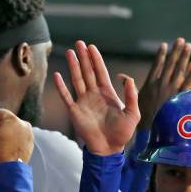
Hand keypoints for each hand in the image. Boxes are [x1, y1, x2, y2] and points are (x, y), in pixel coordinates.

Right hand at [0, 108, 33, 163]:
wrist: (10, 169)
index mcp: (13, 119)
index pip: (0, 112)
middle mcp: (25, 124)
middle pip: (9, 120)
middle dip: (2, 126)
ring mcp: (30, 133)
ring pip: (14, 127)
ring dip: (9, 132)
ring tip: (4, 144)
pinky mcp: (31, 141)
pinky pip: (20, 135)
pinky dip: (15, 139)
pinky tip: (10, 147)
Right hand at [54, 41, 139, 155]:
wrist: (109, 149)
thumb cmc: (123, 133)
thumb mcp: (133, 114)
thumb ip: (132, 96)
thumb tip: (126, 78)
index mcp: (108, 94)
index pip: (101, 73)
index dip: (96, 60)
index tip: (92, 47)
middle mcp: (94, 95)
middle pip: (88, 72)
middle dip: (84, 58)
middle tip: (79, 43)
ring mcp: (84, 102)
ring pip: (77, 80)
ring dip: (73, 66)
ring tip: (70, 52)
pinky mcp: (75, 111)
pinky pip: (67, 96)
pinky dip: (61, 86)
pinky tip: (57, 75)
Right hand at [137, 39, 190, 129]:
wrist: (151, 132)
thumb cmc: (142, 118)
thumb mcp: (133, 100)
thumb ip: (129, 86)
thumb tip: (120, 76)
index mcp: (150, 85)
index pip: (156, 66)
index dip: (161, 55)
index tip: (164, 45)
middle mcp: (161, 85)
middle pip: (170, 65)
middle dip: (175, 52)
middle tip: (182, 41)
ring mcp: (171, 91)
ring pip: (179, 70)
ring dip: (184, 57)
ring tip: (189, 46)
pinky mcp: (179, 98)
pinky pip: (188, 83)